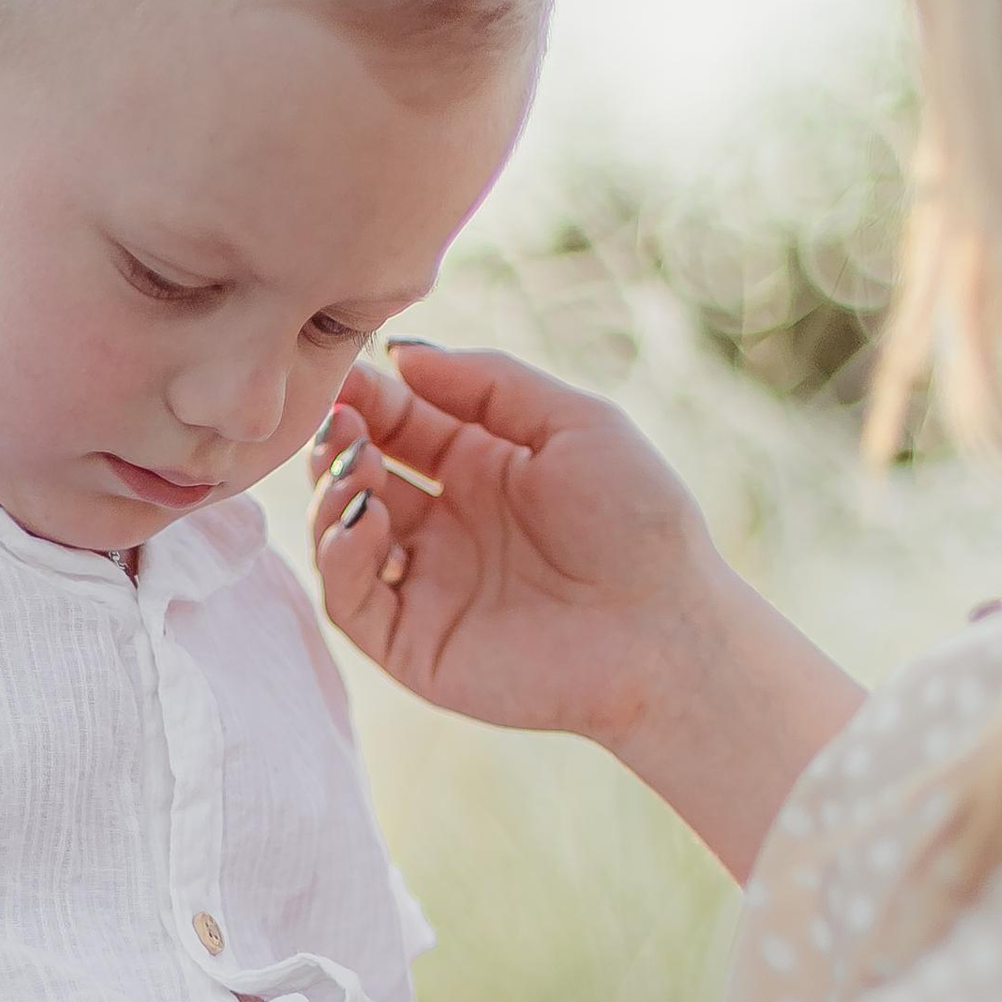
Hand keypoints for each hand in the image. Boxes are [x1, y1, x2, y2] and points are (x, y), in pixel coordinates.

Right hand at [309, 343, 716, 749]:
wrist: (668, 630)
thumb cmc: (639, 521)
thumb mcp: (575, 423)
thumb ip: (490, 384)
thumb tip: (400, 355)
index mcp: (483, 469)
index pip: (399, 425)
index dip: (366, 399)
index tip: (343, 373)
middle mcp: (448, 527)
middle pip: (359, 477)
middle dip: (339, 443)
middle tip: (341, 422)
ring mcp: (428, 587)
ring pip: (341, 538)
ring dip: (333, 495)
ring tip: (359, 467)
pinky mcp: (415, 646)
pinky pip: (351, 602)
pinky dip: (340, 558)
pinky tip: (366, 521)